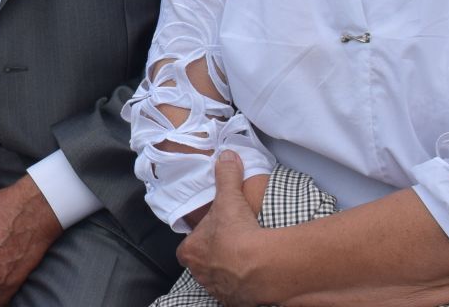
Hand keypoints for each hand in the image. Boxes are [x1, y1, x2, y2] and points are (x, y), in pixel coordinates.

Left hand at [178, 153, 270, 306]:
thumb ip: (225, 174)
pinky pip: (236, 293)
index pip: (187, 248)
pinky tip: (253, 275)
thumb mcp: (229, 198)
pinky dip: (242, 286)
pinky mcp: (236, 302)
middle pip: (202, 265)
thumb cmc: (237, 233)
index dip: (197, 240)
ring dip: (227, 271)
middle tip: (231, 245)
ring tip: (244, 259)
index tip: (212, 234)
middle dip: (213, 257)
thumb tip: (227, 155)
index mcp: (191, 252)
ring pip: (217, 280)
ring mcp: (218, 290)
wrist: (261, 266)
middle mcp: (200, 275)